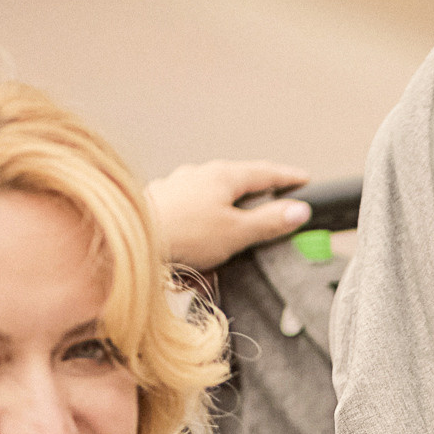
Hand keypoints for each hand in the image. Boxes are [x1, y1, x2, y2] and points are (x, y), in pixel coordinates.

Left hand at [148, 159, 313, 271]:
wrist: (128, 244)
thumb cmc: (181, 234)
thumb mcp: (238, 232)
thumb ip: (270, 221)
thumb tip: (299, 211)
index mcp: (223, 175)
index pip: (266, 172)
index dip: (289, 178)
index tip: (305, 180)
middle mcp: (198, 175)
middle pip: (238, 187)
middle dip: (255, 207)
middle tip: (272, 223)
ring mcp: (177, 190)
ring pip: (212, 205)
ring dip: (225, 228)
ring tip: (229, 255)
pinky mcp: (162, 209)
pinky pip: (192, 222)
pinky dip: (202, 238)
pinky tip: (199, 261)